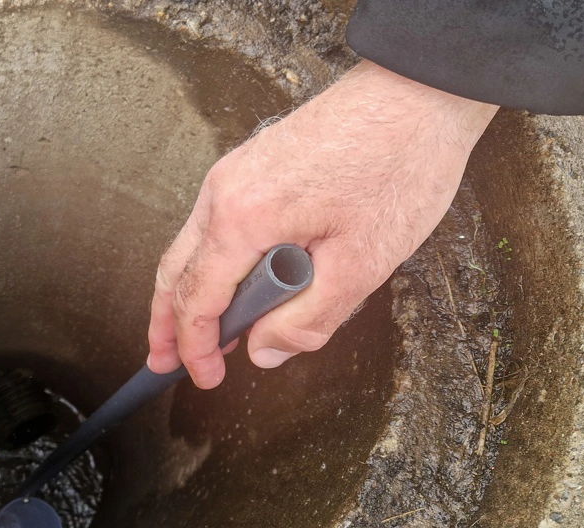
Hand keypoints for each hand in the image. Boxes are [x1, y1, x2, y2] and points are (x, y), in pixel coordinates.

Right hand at [147, 60, 497, 388]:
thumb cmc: (397, 166)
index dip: (195, 347)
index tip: (204, 378)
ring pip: (191, 246)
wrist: (420, 92)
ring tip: (194, 331)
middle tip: (164, 361)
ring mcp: (233, 172)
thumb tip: (264, 352)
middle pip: (176, 271)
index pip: (197, 300)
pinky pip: (213, 223)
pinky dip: (211, 262)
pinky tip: (231, 283)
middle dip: (166, 322)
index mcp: (243, 218)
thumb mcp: (360, 263)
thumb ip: (307, 318)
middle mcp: (224, 192)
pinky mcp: (251, 163)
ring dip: (188, 292)